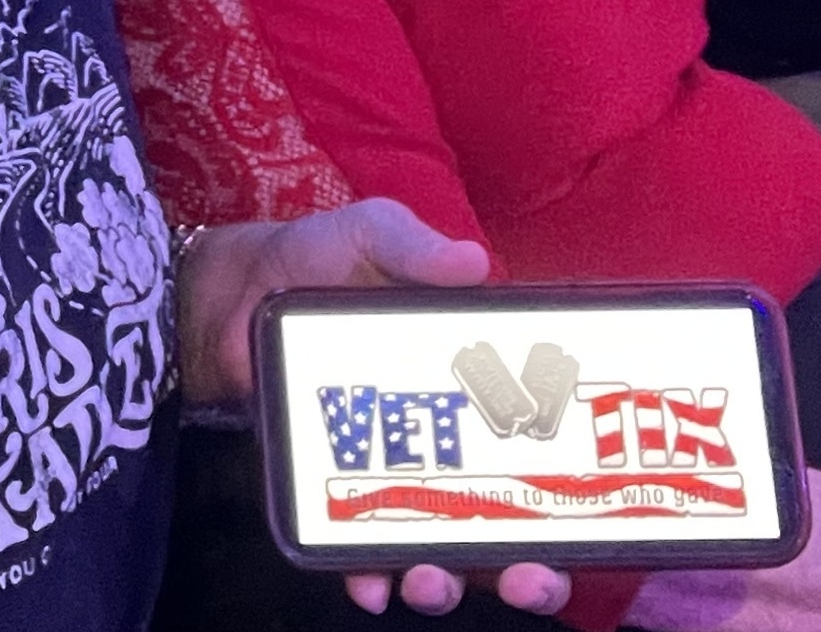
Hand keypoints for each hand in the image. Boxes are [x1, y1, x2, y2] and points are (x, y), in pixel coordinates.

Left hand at [172, 201, 572, 623]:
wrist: (231, 291)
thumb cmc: (318, 258)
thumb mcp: (370, 235)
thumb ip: (412, 245)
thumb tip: (472, 264)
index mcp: (476, 382)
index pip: (543, 445)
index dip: (574, 490)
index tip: (589, 514)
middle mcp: (446, 439)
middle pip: (509, 522)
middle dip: (529, 568)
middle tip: (527, 575)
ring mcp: (392, 471)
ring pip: (440, 549)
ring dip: (447, 580)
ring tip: (432, 580)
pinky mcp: (335, 490)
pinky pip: (359, 549)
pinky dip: (367, 573)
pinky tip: (368, 584)